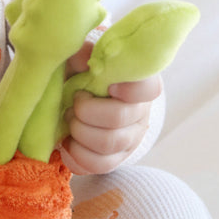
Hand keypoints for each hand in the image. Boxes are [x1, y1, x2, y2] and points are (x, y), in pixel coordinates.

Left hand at [59, 41, 161, 174]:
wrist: (76, 102)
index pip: (150, 88)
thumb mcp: (78, 60)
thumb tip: (86, 61)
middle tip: (74, 103)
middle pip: (118, 118)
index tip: (108, 86)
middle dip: (86, 111)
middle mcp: (140, 113)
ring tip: (70, 119)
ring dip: (79, 131)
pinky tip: (68, 141)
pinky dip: (75, 154)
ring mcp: (130, 139)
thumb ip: (80, 53)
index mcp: (138, 85)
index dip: (131, 90)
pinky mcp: (115, 160)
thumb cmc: (81, 76)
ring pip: (108, 143)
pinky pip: (97, 165)